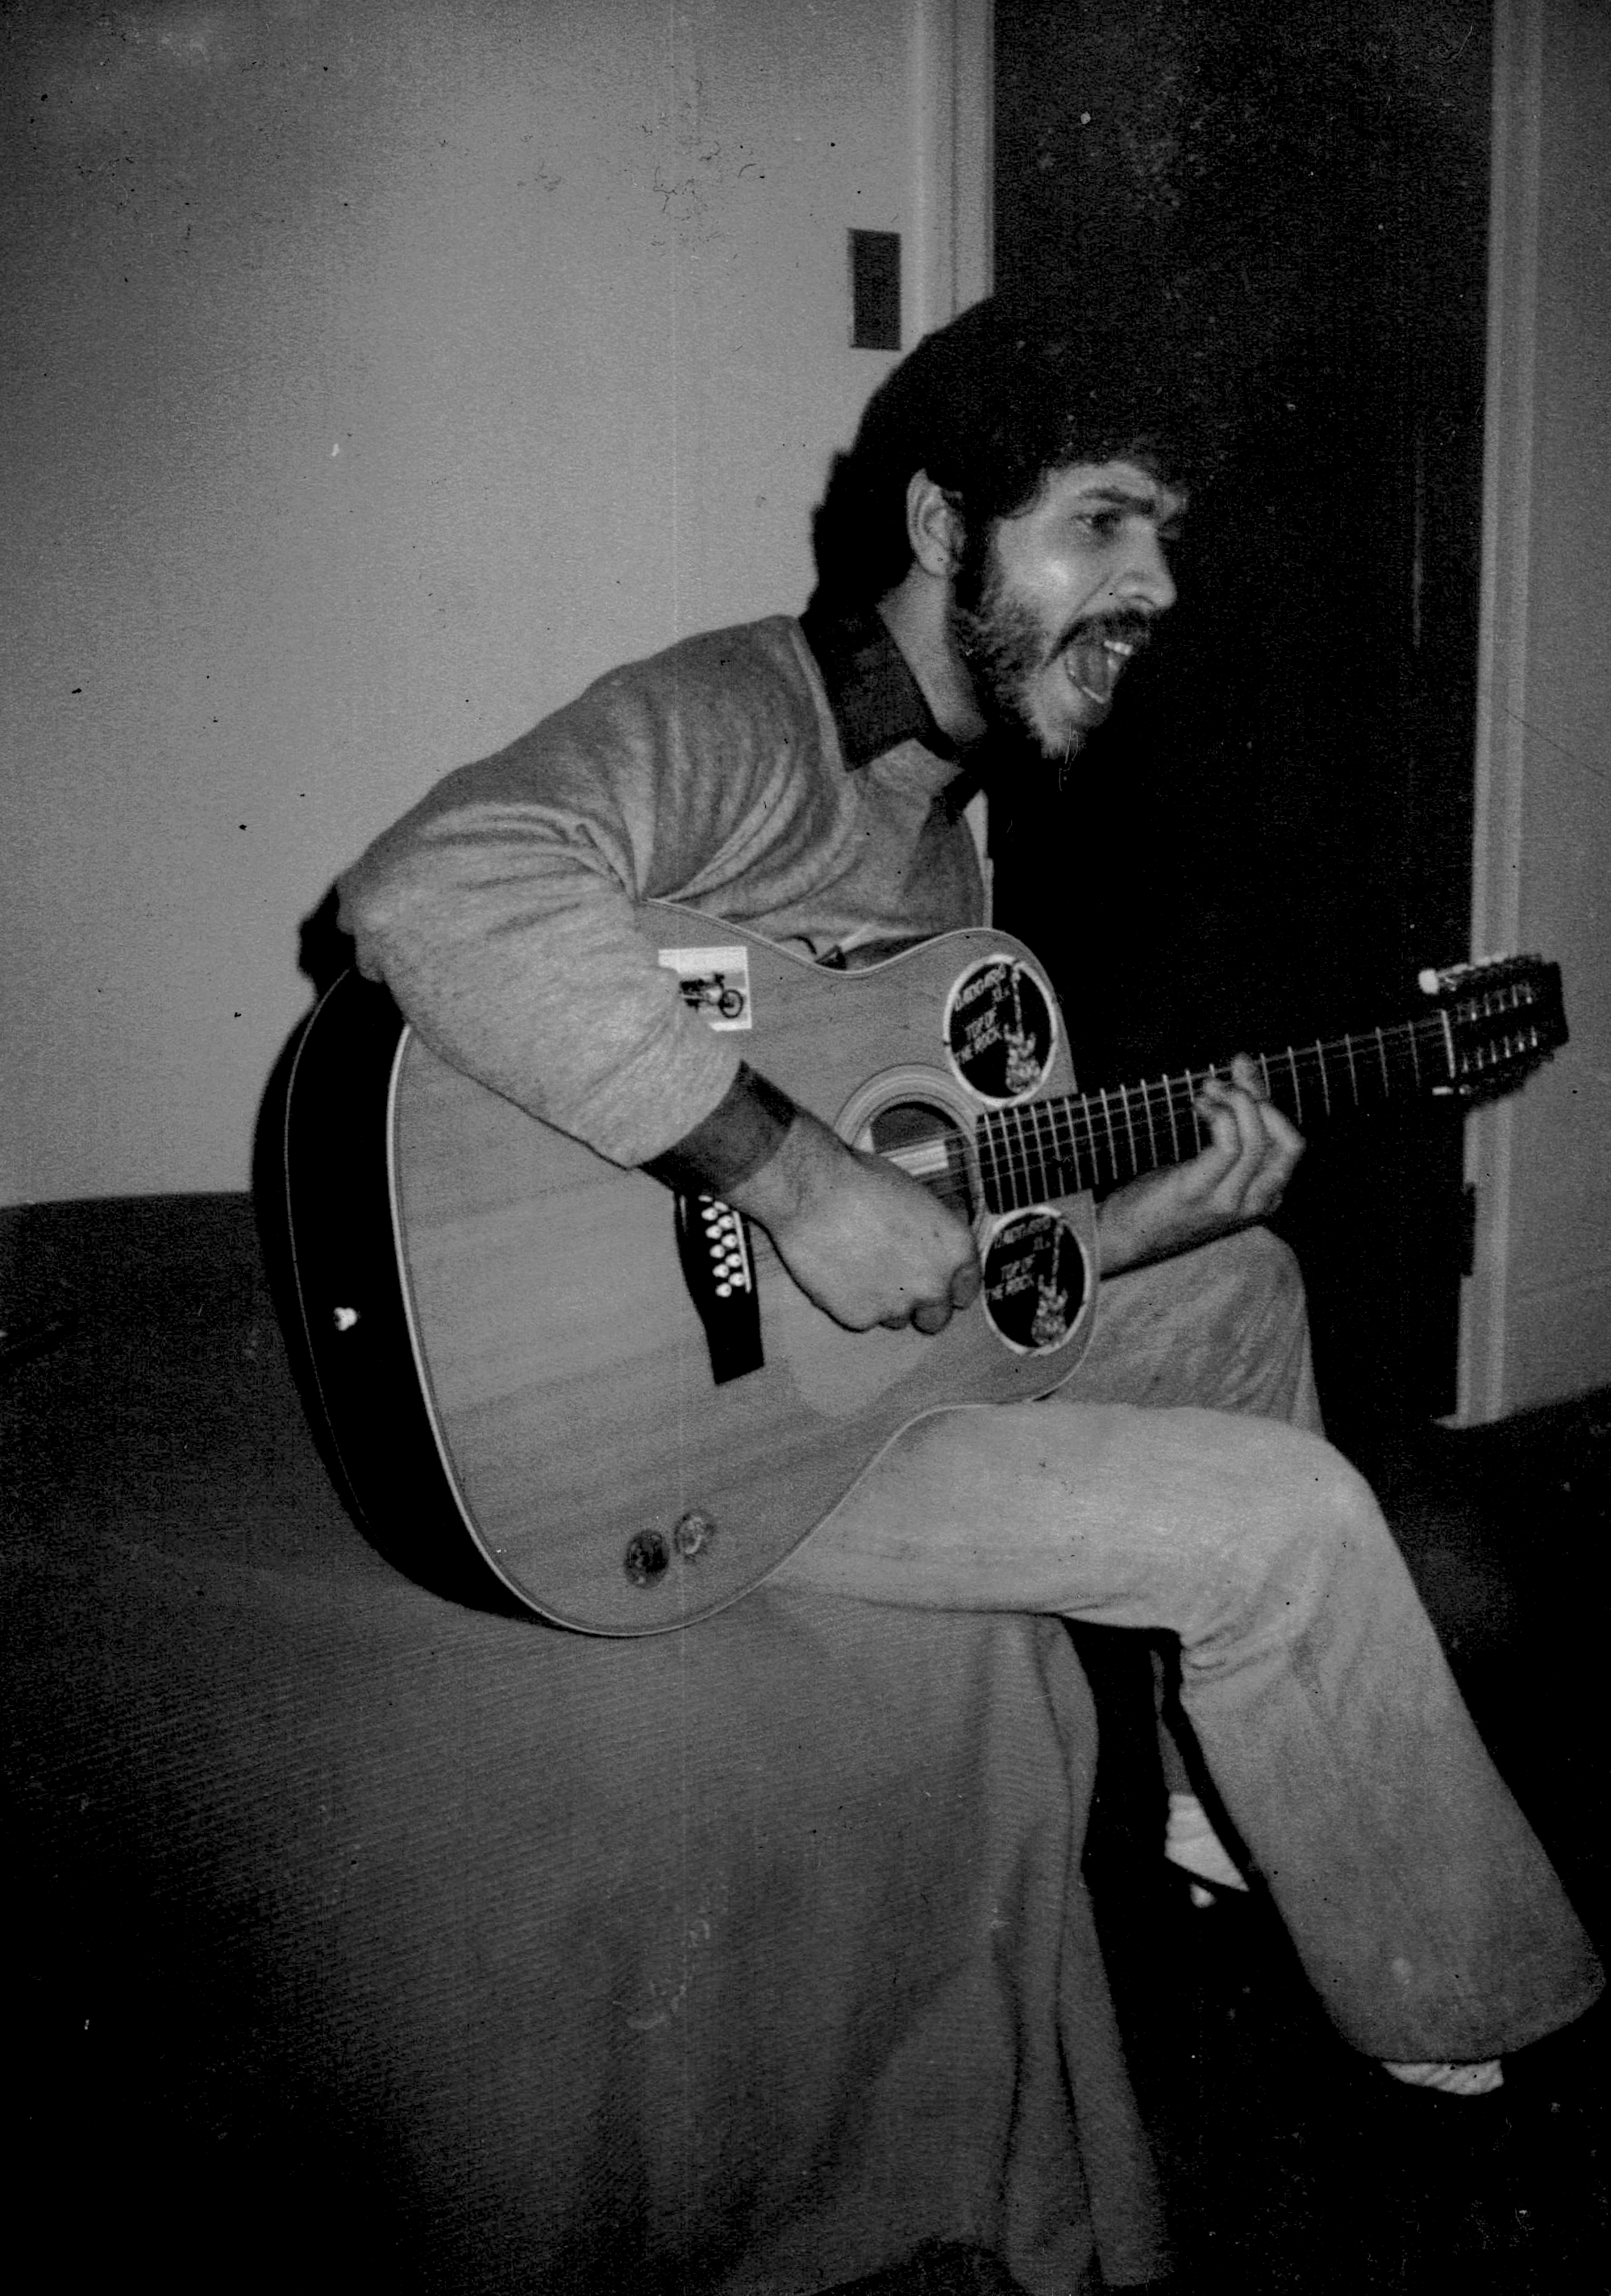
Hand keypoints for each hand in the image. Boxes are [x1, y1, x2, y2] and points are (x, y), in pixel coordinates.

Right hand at [727, 1110, 980, 1333]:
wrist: (813, 1192)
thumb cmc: (863, 1181)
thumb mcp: (917, 1198)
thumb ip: (931, 1234)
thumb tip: (932, 1244)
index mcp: (956, 1250)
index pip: (968, 1287)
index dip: (950, 1284)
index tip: (936, 1281)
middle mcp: (934, 1285)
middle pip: (937, 1316)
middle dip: (920, 1304)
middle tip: (896, 1283)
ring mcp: (897, 1306)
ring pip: (896, 1318)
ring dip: (883, 1301)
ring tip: (857, 1268)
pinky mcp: (860, 1318)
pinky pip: (861, 1317)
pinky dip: (851, 1301)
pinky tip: (836, 1272)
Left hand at [1096, 1054, 1303, 1275]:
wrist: (1125, 1237)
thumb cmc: (1166, 1196)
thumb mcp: (1211, 1163)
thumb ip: (1235, 1126)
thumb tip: (1244, 1072)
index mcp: (1265, 1197)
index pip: (1290, 1142)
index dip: (1270, 1100)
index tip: (1242, 1071)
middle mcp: (1256, 1203)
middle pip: (1286, 1140)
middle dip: (1259, 1098)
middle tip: (1224, 1081)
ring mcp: (1229, 1201)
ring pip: (1257, 1138)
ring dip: (1235, 1101)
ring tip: (1207, 1090)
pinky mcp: (1199, 1192)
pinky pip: (1229, 1145)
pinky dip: (1219, 1114)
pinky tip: (1199, 1106)